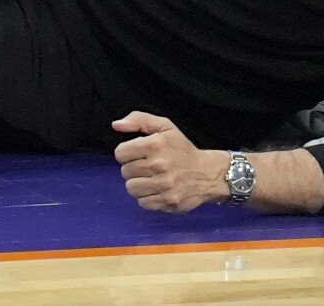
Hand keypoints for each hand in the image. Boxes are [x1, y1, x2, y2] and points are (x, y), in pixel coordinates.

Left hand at [112, 113, 228, 212]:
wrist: (207, 173)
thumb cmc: (182, 149)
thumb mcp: (164, 126)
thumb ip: (138, 120)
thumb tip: (116, 125)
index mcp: (155, 144)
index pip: (120, 153)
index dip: (127, 153)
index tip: (138, 154)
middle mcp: (159, 165)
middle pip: (125, 172)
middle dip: (133, 169)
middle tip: (147, 167)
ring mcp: (164, 185)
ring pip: (131, 188)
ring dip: (138, 184)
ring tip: (150, 179)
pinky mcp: (168, 201)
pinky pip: (142, 202)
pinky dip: (147, 197)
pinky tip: (157, 190)